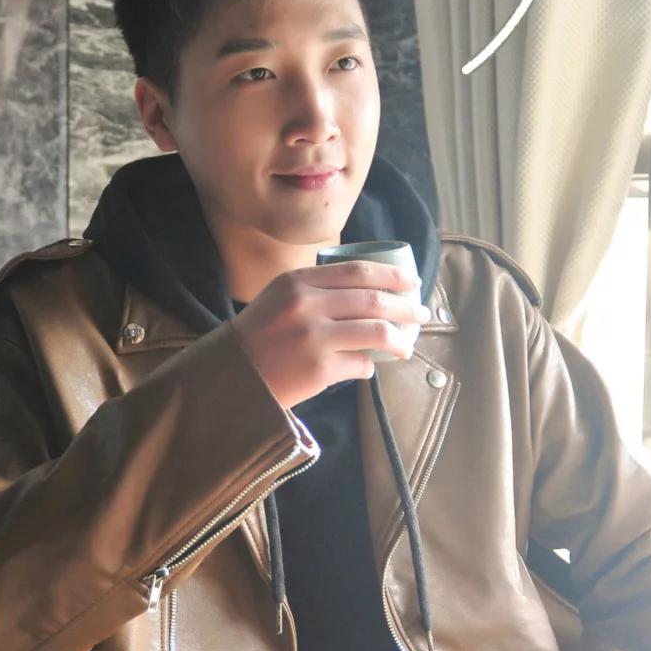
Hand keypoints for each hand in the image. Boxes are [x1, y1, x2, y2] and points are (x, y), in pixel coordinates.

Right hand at [230, 259, 430, 408]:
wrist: (230, 378)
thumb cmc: (257, 338)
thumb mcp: (277, 298)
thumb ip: (314, 289)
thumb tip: (367, 293)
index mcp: (297, 282)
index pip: (356, 272)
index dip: (390, 276)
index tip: (410, 282)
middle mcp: (306, 305)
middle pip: (372, 299)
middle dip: (404, 306)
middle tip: (421, 312)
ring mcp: (314, 337)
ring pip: (375, 332)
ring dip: (399, 339)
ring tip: (408, 344)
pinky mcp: (319, 369)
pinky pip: (360, 365)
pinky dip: (368, 367)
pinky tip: (368, 368)